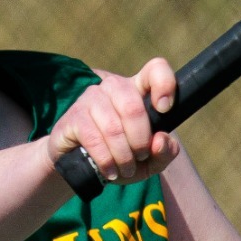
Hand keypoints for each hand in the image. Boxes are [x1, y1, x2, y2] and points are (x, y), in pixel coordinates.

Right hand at [48, 58, 182, 184]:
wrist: (79, 166)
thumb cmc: (120, 157)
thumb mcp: (150, 160)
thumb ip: (165, 152)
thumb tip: (160, 140)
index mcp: (137, 90)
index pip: (155, 70)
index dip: (165, 84)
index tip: (165, 109)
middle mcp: (113, 87)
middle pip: (133, 108)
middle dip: (140, 141)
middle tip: (140, 157)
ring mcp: (91, 98)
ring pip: (114, 128)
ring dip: (123, 156)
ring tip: (125, 169)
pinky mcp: (74, 116)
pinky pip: (94, 139)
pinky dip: (106, 160)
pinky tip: (109, 170)